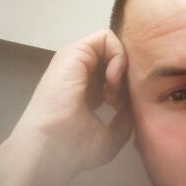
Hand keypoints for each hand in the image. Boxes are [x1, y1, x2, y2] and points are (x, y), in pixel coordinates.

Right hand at [11, 29, 132, 173]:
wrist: (52, 148)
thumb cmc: (75, 148)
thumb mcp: (110, 137)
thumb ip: (124, 121)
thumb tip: (133, 107)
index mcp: (86, 93)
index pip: (114, 77)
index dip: (127, 87)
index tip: (124, 109)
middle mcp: (80, 74)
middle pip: (115, 60)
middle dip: (127, 77)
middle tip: (121, 102)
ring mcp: (75, 61)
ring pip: (112, 47)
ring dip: (122, 67)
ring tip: (114, 95)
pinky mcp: (74, 51)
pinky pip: (105, 37)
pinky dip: (118, 56)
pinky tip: (113, 81)